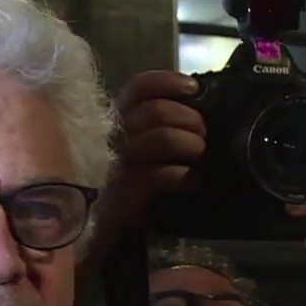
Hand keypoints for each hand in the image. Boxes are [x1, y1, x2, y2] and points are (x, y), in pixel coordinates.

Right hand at [100, 70, 204, 234]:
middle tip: (204, 133)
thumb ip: (157, 122)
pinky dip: (188, 177)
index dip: (168, 82)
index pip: (139, 87)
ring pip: (166, 138)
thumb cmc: (125, 177)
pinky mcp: (130, 192)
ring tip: (201, 156)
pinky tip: (195, 181)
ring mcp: (121, 163)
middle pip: (159, 111)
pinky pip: (167, 175)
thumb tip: (198, 106)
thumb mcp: (136, 143)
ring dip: (193, 145)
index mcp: (117, 116)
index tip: (194, 88)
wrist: (101, 224)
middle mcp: (115, 134)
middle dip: (192, 119)